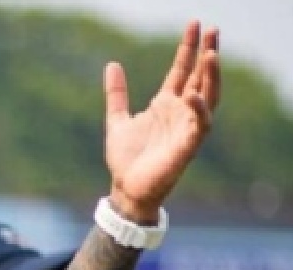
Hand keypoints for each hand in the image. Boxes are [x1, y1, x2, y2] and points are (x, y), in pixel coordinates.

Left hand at [105, 21, 219, 221]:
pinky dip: (199, 110)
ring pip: (208, 97)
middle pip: (200, 78)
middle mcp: (180, 113)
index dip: (188, 48)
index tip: (195, 24)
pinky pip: (200, 125)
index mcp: (166, 104)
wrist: (125, 189)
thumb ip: (116, 94)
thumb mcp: (116, 120)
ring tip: (211, 55)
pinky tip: (193, 95)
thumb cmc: (126, 158)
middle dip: (208, 54)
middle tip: (213, 30)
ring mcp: (185, 128)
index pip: (182, 70)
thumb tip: (112, 64)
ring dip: (211, 77)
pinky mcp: (187, 147)